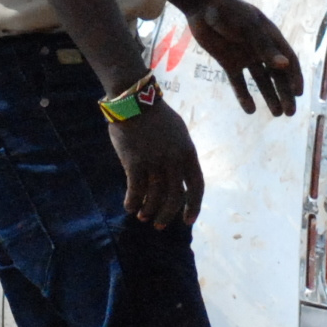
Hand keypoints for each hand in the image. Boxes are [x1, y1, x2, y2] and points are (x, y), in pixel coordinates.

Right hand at [109, 100, 203, 227]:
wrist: (135, 101)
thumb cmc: (157, 117)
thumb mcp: (179, 133)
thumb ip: (181, 154)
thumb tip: (180, 175)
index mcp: (188, 153)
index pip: (197, 186)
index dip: (194, 206)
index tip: (188, 220)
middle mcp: (174, 161)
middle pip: (174, 198)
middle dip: (167, 215)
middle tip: (160, 225)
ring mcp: (154, 162)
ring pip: (154, 197)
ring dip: (149, 210)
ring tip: (143, 217)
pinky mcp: (134, 163)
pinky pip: (135, 190)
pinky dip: (132, 202)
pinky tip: (129, 207)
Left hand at [187, 0, 302, 116]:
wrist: (201, 7)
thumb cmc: (229, 13)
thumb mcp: (249, 29)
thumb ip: (266, 48)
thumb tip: (285, 65)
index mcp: (271, 37)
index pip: (289, 60)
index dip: (294, 77)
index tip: (298, 94)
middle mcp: (261, 48)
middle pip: (277, 74)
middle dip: (284, 93)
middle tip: (289, 113)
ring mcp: (245, 56)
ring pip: (261, 80)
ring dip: (269, 96)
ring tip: (276, 114)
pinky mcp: (228, 62)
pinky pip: (239, 82)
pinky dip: (244, 95)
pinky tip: (250, 111)